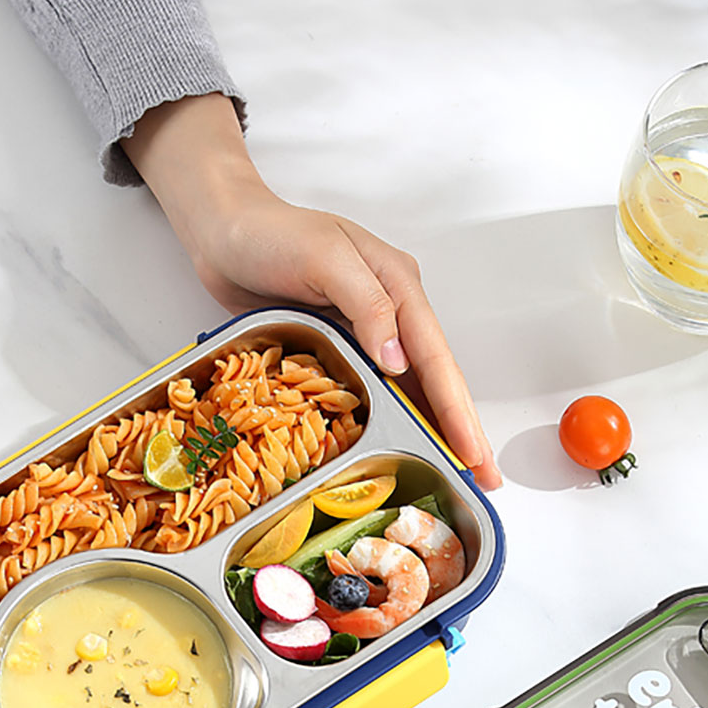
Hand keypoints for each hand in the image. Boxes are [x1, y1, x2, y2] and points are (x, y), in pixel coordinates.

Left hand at [122, 96, 500, 491]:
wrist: (224, 230)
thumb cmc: (269, 234)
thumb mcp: (324, 257)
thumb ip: (366, 304)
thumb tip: (399, 359)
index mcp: (398, 285)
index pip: (436, 358)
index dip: (455, 410)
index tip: (472, 452)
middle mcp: (391, 310)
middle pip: (435, 378)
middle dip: (461, 430)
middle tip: (483, 478)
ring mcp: (367, 330)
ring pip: (411, 389)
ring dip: (434, 431)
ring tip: (456, 473)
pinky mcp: (341, 347)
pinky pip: (377, 390)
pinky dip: (396, 420)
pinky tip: (406, 447)